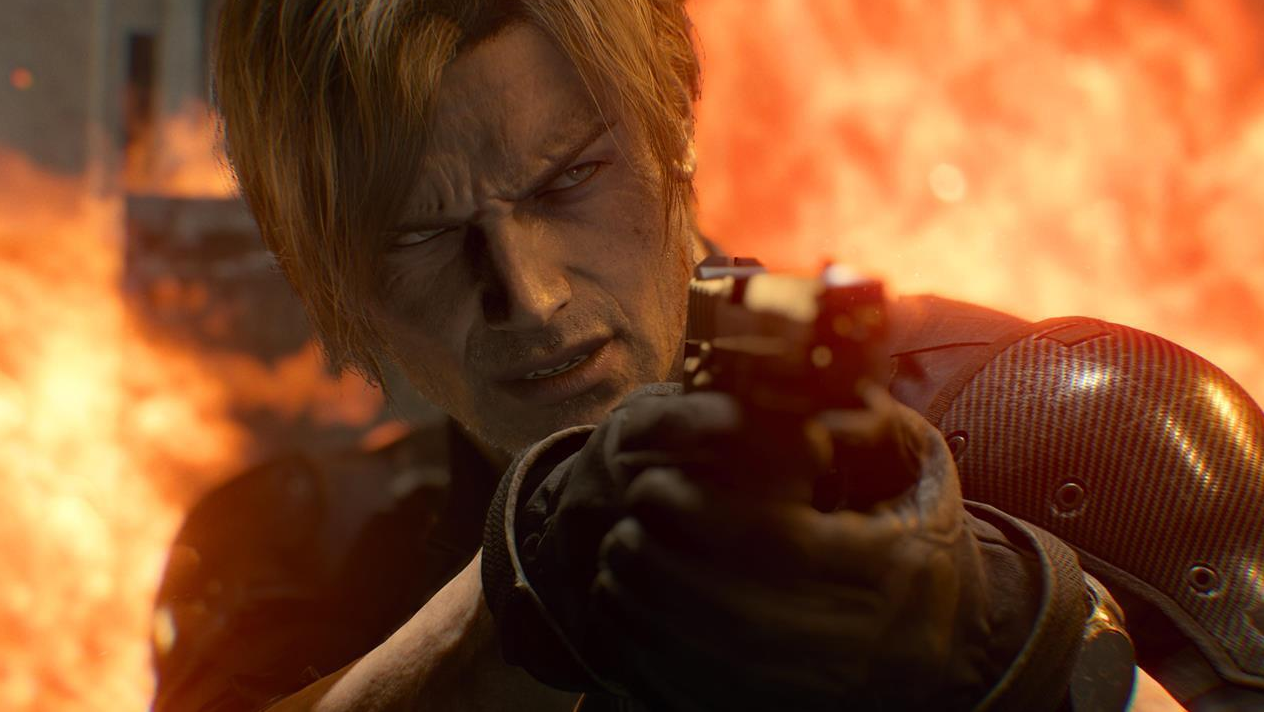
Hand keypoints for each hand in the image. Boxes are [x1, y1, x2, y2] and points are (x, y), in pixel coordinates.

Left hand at [582, 385, 998, 710]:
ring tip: (615, 566)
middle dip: (657, 569)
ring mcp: (822, 696)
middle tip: (621, 530)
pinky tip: (626, 621)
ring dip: (643, 616)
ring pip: (709, 668)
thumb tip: (808, 405)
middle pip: (731, 615)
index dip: (701, 514)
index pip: (776, 543)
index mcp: (892, 571)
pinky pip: (700, 704)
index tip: (653, 487)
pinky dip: (651, 665)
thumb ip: (871, 426)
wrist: (947, 648)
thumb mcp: (919, 471)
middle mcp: (861, 644)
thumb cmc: (920, 541)